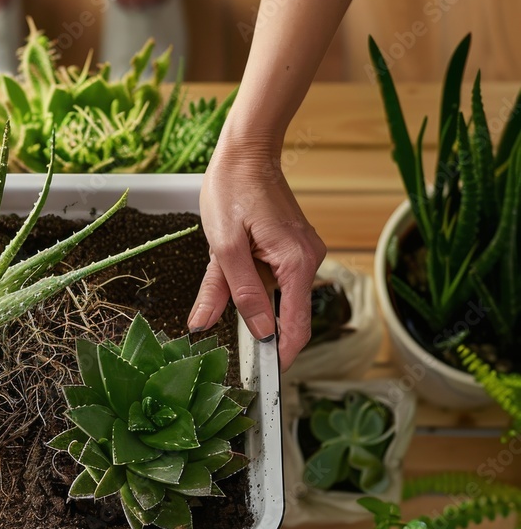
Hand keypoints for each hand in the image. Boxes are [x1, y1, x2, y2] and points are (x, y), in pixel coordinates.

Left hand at [189, 134, 325, 369]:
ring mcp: (302, 254)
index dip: (282, 355)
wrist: (246, 152)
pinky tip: (232, 256)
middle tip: (221, 315)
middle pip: (283, 311)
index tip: (264, 376)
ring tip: (223, 261)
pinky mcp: (292, 248)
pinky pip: (272, 277)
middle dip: (252, 319)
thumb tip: (238, 330)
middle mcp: (308, 260)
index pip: (296, 326)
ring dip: (245, 294)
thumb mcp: (223, 245)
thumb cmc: (233, 190)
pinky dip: (249, 278)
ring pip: (273, 294)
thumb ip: (232, 291)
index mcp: (297, 263)